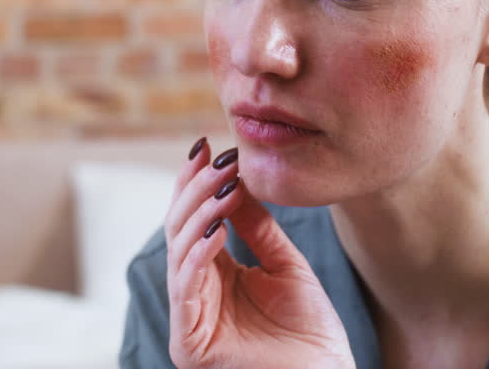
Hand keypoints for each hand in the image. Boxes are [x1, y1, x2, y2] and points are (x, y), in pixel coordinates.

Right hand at [165, 137, 355, 368]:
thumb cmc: (311, 335)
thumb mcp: (286, 267)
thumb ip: (259, 229)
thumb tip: (238, 181)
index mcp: (214, 276)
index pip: (195, 220)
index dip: (197, 183)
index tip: (208, 146)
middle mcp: (196, 293)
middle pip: (180, 230)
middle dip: (196, 190)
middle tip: (216, 159)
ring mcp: (190, 318)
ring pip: (178, 252)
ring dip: (200, 214)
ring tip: (223, 185)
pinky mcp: (189, 341)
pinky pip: (186, 288)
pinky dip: (198, 255)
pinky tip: (216, 229)